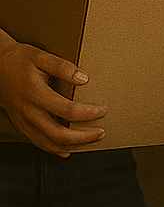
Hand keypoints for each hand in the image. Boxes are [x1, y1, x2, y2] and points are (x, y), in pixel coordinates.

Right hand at [0, 35, 105, 154]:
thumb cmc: (19, 60)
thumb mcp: (41, 56)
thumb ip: (63, 67)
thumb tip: (84, 78)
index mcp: (36, 94)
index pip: (68, 110)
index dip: (88, 113)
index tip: (103, 110)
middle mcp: (28, 111)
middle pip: (58, 133)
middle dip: (83, 137)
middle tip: (100, 132)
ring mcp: (23, 120)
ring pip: (47, 142)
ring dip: (71, 145)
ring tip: (89, 141)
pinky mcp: (20, 124)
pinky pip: (36, 141)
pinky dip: (52, 148)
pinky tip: (65, 149)